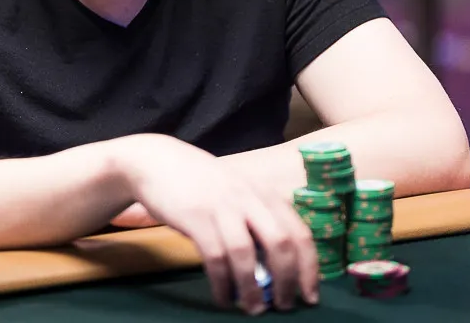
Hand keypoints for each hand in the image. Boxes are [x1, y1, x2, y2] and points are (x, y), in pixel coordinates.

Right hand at [115, 134, 318, 314]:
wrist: (158, 161)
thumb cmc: (203, 183)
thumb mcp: (239, 194)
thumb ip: (258, 220)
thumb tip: (278, 268)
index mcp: (265, 194)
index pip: (300, 232)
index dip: (310, 268)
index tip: (311, 296)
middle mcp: (249, 198)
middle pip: (280, 243)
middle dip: (287, 281)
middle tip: (284, 306)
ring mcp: (222, 206)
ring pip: (246, 254)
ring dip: (253, 288)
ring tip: (253, 309)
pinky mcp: (195, 216)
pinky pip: (214, 257)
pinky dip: (222, 283)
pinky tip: (223, 297)